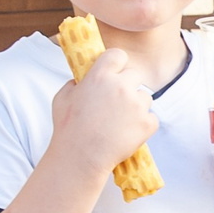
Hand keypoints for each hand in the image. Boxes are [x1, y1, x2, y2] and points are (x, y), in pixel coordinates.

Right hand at [50, 47, 159, 174]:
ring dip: (137, 106)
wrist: (80, 157)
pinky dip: (143, 125)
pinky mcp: (147, 123)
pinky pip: (151, 118)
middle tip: (118, 102)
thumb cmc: (68, 129)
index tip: (115, 72)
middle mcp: (121, 86)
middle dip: (128, 85)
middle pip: (135, 74)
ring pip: (145, 97)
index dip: (117, 64)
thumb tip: (82, 80)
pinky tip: (128, 133)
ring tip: (120, 122)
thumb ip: (75, 84)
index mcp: (100, 75)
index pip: (118, 55)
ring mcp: (136, 104)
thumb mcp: (62, 98)